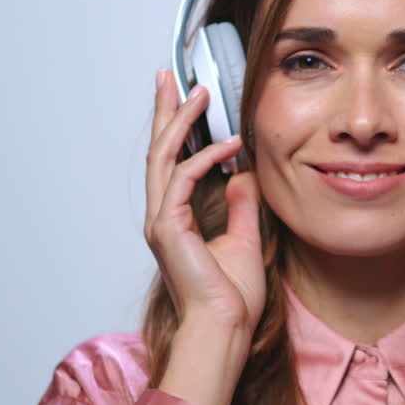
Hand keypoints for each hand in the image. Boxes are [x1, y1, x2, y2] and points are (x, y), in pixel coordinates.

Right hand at [144, 69, 264, 333]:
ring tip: (198, 93)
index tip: (185, 98)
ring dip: (181, 121)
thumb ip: (241, 206)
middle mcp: (163, 216)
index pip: (172, 162)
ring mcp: (161, 221)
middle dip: (165, 111)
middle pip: (159, 150)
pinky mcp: (168, 228)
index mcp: (176, 219)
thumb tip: (244, 177)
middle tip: (169, 77)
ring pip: (164, 157)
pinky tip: (230, 144)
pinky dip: (205, 157)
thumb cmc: (231, 297)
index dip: (177, 128)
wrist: (223, 327)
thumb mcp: (244, 239)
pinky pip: (183, 179)